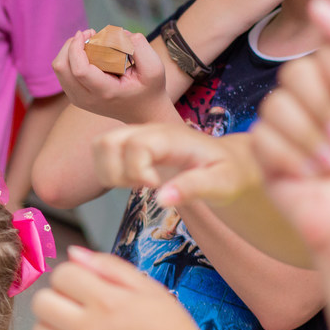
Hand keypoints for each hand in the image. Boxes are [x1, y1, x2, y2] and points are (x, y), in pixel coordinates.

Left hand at [31, 247, 211, 329]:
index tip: (86, 283)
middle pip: (41, 302)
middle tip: (78, 303)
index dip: (73, 274)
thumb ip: (110, 267)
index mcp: (108, 302)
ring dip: (54, 324)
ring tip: (79, 325)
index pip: (62, 275)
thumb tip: (74, 253)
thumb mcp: (150, 289)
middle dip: (56, 296)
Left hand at [53, 29, 168, 124]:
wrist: (143, 112)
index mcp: (105, 92)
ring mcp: (78, 100)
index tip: (86, 32)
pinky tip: (87, 52)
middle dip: (70, 46)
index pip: (78, 70)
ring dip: (69, 51)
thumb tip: (120, 33)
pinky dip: (71, 58)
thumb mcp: (155, 68)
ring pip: (59, 70)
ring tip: (87, 41)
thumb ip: (140, 47)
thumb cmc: (149, 89)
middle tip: (88, 34)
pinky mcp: (75, 97)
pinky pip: (63, 73)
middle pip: (61, 68)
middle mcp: (86, 99)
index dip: (76, 47)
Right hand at [93, 124, 260, 205]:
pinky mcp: (132, 144)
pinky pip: (102, 153)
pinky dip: (108, 172)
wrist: (230, 162)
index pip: (134, 145)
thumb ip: (193, 188)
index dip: (136, 171)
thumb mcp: (222, 184)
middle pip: (106, 142)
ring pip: (99, 146)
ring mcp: (138, 135)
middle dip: (116, 173)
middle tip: (143, 186)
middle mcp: (150, 130)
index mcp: (172, 137)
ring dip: (109, 173)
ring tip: (137, 184)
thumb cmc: (228, 173)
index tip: (155, 186)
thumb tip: (162, 199)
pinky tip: (133, 181)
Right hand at [251, 0, 329, 263]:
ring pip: (274, 107)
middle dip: (323, 109)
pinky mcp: (267, 158)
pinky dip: (290, 159)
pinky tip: (310, 178)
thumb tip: (319, 2)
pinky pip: (261, 138)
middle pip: (292, 76)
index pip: (318, 53)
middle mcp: (314, 103)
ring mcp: (288, 131)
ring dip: (309, 139)